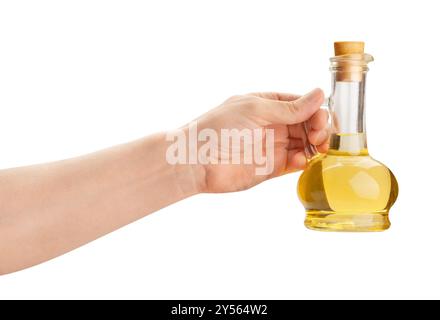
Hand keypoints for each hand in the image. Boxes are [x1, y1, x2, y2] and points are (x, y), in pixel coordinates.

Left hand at [188, 88, 328, 192]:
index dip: (315, 111)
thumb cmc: (218, 128)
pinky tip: (301, 160)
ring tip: (316, 148)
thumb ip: (288, 108)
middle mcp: (273, 124)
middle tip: (318, 136)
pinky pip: (296, 163)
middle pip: (307, 124)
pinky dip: (304, 161)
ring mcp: (273, 146)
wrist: (197, 160)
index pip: (301, 104)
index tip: (318, 120)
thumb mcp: (255, 110)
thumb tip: (319, 94)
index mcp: (267, 104)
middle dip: (319, 128)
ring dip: (316, 145)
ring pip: (306, 143)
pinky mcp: (271, 167)